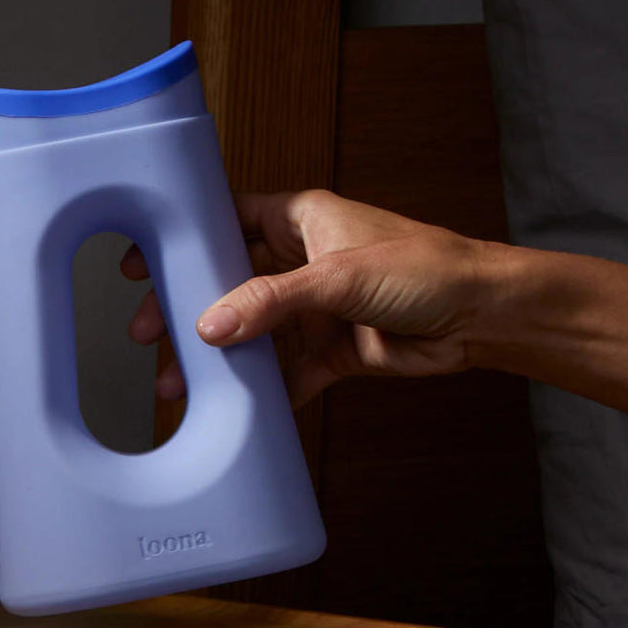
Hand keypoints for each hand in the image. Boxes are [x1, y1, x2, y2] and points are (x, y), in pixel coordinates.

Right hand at [122, 189, 489, 407]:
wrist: (483, 317)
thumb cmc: (429, 268)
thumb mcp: (338, 276)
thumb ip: (271, 301)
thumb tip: (211, 325)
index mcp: (302, 220)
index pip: (227, 221)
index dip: (184, 239)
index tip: (144, 260)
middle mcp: (304, 261)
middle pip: (228, 283)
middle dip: (189, 309)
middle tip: (149, 332)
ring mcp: (317, 308)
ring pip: (252, 333)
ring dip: (219, 357)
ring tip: (178, 381)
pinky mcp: (334, 350)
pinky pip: (287, 372)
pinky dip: (263, 391)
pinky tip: (236, 407)